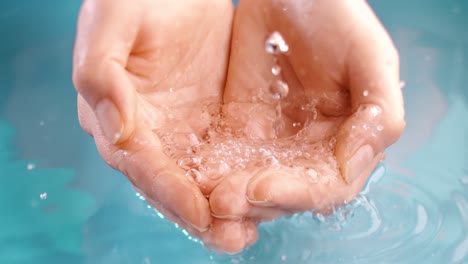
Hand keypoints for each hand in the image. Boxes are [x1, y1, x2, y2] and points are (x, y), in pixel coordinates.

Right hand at [73, 0, 257, 251]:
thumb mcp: (111, 21)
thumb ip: (101, 73)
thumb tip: (119, 128)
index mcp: (114, 114)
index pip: (142, 164)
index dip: (168, 191)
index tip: (199, 213)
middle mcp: (148, 131)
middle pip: (171, 183)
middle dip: (198, 214)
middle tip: (231, 238)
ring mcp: (180, 128)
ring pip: (200, 177)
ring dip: (222, 207)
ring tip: (247, 232)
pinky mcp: (210, 120)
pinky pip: (225, 154)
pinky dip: (238, 177)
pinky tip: (261, 193)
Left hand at [206, 0, 404, 242]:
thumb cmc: (338, 16)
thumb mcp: (370, 58)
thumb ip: (378, 114)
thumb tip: (353, 166)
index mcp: (346, 142)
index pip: (324, 186)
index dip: (296, 194)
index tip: (260, 188)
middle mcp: (309, 150)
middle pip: (282, 192)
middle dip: (252, 201)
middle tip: (221, 202)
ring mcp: (271, 141)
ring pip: (248, 181)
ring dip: (227, 194)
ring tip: (204, 198)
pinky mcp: (238, 126)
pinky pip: (221, 155)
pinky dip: (207, 170)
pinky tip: (191, 175)